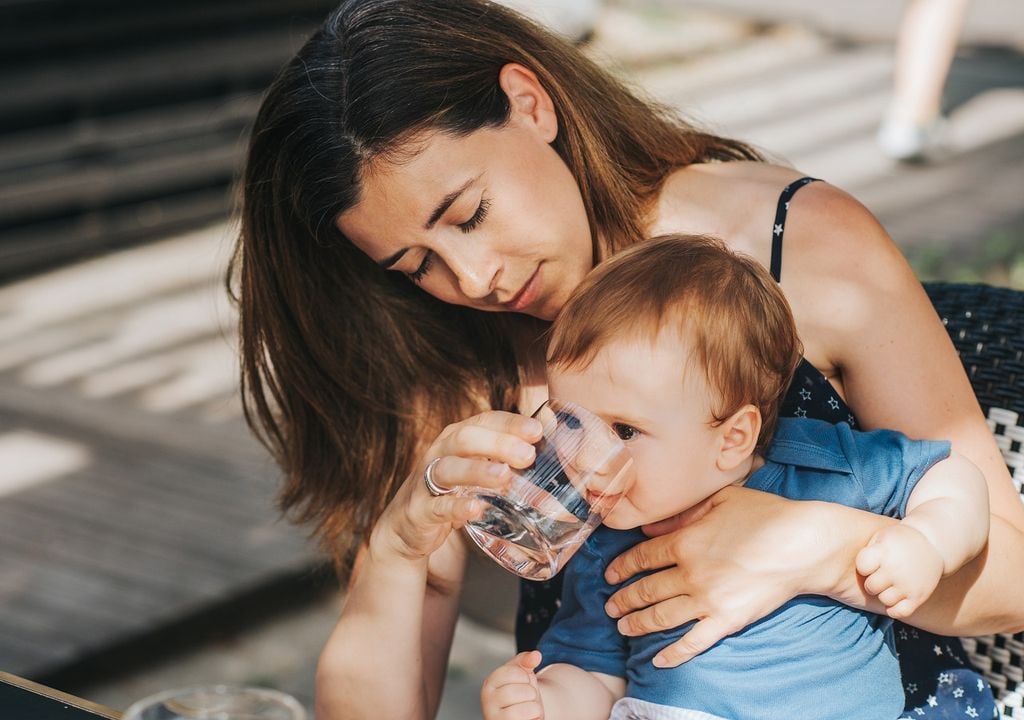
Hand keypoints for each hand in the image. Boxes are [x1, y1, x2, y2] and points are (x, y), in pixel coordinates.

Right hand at [369, 411, 541, 565]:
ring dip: (477, 470)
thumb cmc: (452, 491)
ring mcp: (425, 481)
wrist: (407, 527)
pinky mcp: (419, 511)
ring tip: (504, 477)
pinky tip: (476, 508)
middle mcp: (439, 453)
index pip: (484, 421)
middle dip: (497, 443)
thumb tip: (550, 432)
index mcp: (456, 438)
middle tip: (528, 455)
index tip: (537, 430)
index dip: (509, 423)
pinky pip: (437, 506)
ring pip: (448, 469)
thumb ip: (508, 455)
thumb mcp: (478, 468)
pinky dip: (457, 507)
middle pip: (465, 438)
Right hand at [481, 651, 543, 719]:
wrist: (525, 714)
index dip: (524, 676)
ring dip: (534, 707)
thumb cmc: (522, 691)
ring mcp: (494, 719)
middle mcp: (487, 703)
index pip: (511, 672)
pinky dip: (534, 718)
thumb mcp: (523, 672)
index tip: (523, 681)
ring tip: (529, 708)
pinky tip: (528, 718)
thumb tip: (536, 655)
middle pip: (517, 692)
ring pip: (523, 710)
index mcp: (489, 684)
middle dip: (530, 693)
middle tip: (527, 697)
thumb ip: (527, 660)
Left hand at [602, 486, 855, 666]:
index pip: (642, 557)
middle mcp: (690, 573)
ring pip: (661, 616)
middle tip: (610, 607)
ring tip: (623, 628)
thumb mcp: (719, 501)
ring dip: (638, 624)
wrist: (803, 544)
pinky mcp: (727, 621)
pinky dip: (674, 654)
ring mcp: (707, 600)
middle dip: (623, 600)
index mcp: (685, 541)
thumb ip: (681, 515)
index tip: (609, 575)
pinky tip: (659, 660)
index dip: (621, 567)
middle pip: (645, 590)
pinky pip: (693, 642)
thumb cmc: (765, 515)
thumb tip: (649, 527)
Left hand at [856, 524, 942, 618]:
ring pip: (885, 600)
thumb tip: (842, 565)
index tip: (872, 561)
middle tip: (881, 574)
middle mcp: (896, 570)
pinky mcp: (919, 597)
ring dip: (884, 594)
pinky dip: (894, 608)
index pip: (862, 567)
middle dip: (872, 581)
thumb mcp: (880, 537)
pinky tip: (896, 597)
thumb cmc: (898, 541)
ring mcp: (908, 585)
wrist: (933, 543)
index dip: (864, 565)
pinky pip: (899, 612)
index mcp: (884, 552)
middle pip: (871, 586)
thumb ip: (866, 551)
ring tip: (889, 584)